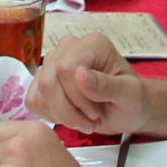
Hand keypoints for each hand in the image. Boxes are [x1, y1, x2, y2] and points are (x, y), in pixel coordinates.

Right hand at [27, 32, 149, 134]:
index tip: (95, 113)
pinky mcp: (44, 79)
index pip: (66, 68)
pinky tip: (71, 117)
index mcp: (93, 44)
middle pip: (48, 81)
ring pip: (40, 93)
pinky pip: (34, 100)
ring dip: (62, 115)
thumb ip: (107, 85)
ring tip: (85, 120)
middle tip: (90, 121)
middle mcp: (70, 47)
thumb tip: (80, 75)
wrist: (126, 110)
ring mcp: (54, 62)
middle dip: (68, 110)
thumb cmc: (132, 100)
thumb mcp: (130, 95)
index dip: (77, 97)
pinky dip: (52, 116)